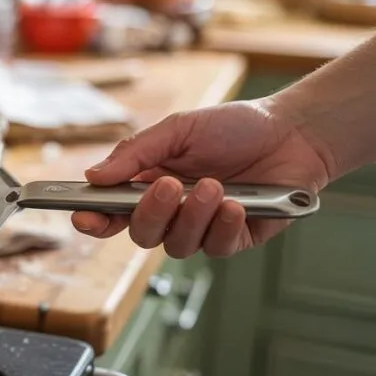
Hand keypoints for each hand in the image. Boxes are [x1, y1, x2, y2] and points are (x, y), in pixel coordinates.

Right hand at [71, 99, 332, 257]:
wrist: (291, 133)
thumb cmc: (232, 127)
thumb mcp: (178, 129)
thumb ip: (135, 153)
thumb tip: (93, 176)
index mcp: (148, 183)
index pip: (111, 211)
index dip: (94, 219)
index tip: (84, 217)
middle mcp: (171, 210)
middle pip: (141, 234)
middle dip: (151, 213)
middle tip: (170, 185)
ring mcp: (201, 227)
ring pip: (177, 245)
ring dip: (193, 217)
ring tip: (215, 186)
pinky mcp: (235, 239)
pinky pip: (216, 248)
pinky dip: (222, 228)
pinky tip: (235, 205)